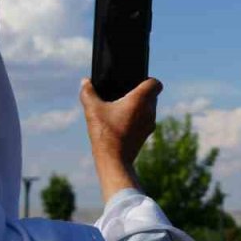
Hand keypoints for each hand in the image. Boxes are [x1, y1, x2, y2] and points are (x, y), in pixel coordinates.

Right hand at [80, 78, 161, 199]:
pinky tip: (122, 122)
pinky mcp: (146, 134)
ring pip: (150, 108)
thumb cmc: (105, 133)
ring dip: (139, 106)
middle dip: (141, 92)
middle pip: (152, 95)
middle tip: (124, 93)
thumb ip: (88, 92)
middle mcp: (149, 110)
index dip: (147, 79)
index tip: (136, 81)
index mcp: (140, 100)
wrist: (114, 160)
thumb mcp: (92, 110)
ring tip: (121, 108)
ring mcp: (150, 123)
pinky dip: (138, 118)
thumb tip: (85, 81)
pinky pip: (146, 120)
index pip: (155, 83)